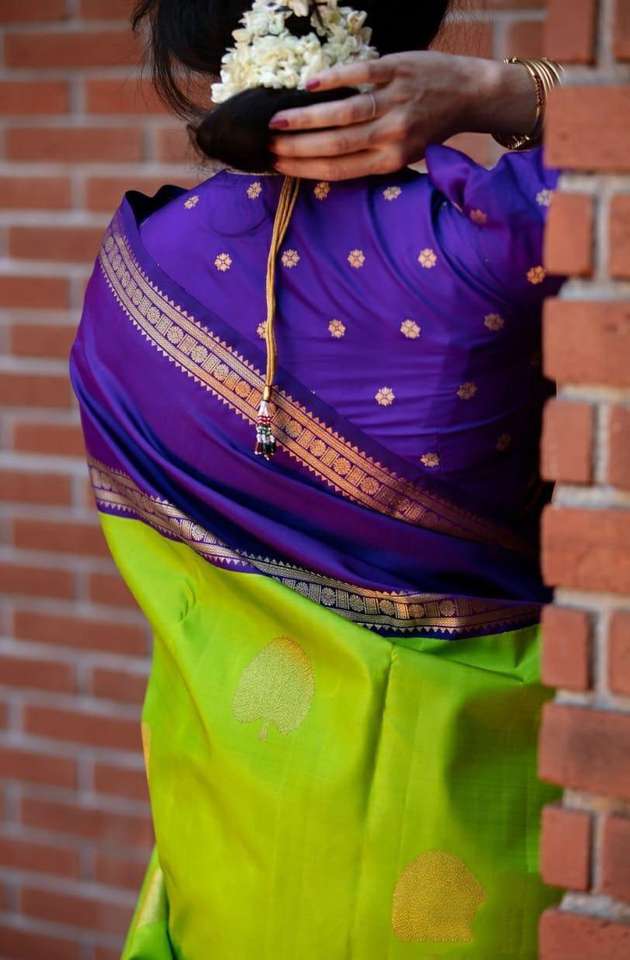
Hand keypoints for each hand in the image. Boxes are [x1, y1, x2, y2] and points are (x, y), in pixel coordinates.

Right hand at [269, 51, 537, 180]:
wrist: (470, 95)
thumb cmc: (429, 127)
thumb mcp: (403, 153)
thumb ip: (369, 157)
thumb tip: (322, 161)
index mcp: (390, 161)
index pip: (340, 169)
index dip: (306, 169)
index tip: (278, 166)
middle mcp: (392, 135)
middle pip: (336, 145)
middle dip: (298, 147)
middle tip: (268, 145)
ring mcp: (395, 101)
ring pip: (344, 113)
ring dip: (306, 118)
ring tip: (277, 120)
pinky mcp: (398, 70)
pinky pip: (361, 75)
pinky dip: (334, 80)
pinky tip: (309, 85)